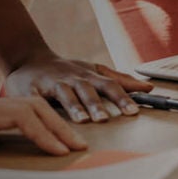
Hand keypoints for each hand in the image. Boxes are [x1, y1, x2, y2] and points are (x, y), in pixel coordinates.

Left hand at [0, 88, 87, 165]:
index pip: (19, 116)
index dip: (41, 133)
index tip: (58, 151)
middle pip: (33, 107)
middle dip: (58, 126)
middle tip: (79, 148)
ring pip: (31, 108)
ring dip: (53, 123)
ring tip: (72, 144)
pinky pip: (22, 113)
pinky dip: (42, 122)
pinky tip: (50, 135)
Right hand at [4, 51, 153, 122]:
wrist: (29, 58)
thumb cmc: (66, 70)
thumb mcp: (93, 72)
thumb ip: (120, 81)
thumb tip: (148, 88)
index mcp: (88, 77)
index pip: (109, 86)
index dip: (121, 98)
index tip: (133, 112)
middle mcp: (72, 79)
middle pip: (87, 91)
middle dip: (97, 105)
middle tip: (106, 119)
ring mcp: (52, 83)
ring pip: (65, 94)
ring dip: (74, 107)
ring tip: (83, 120)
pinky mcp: (31, 90)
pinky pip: (37, 99)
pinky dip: (42, 105)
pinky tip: (45, 116)